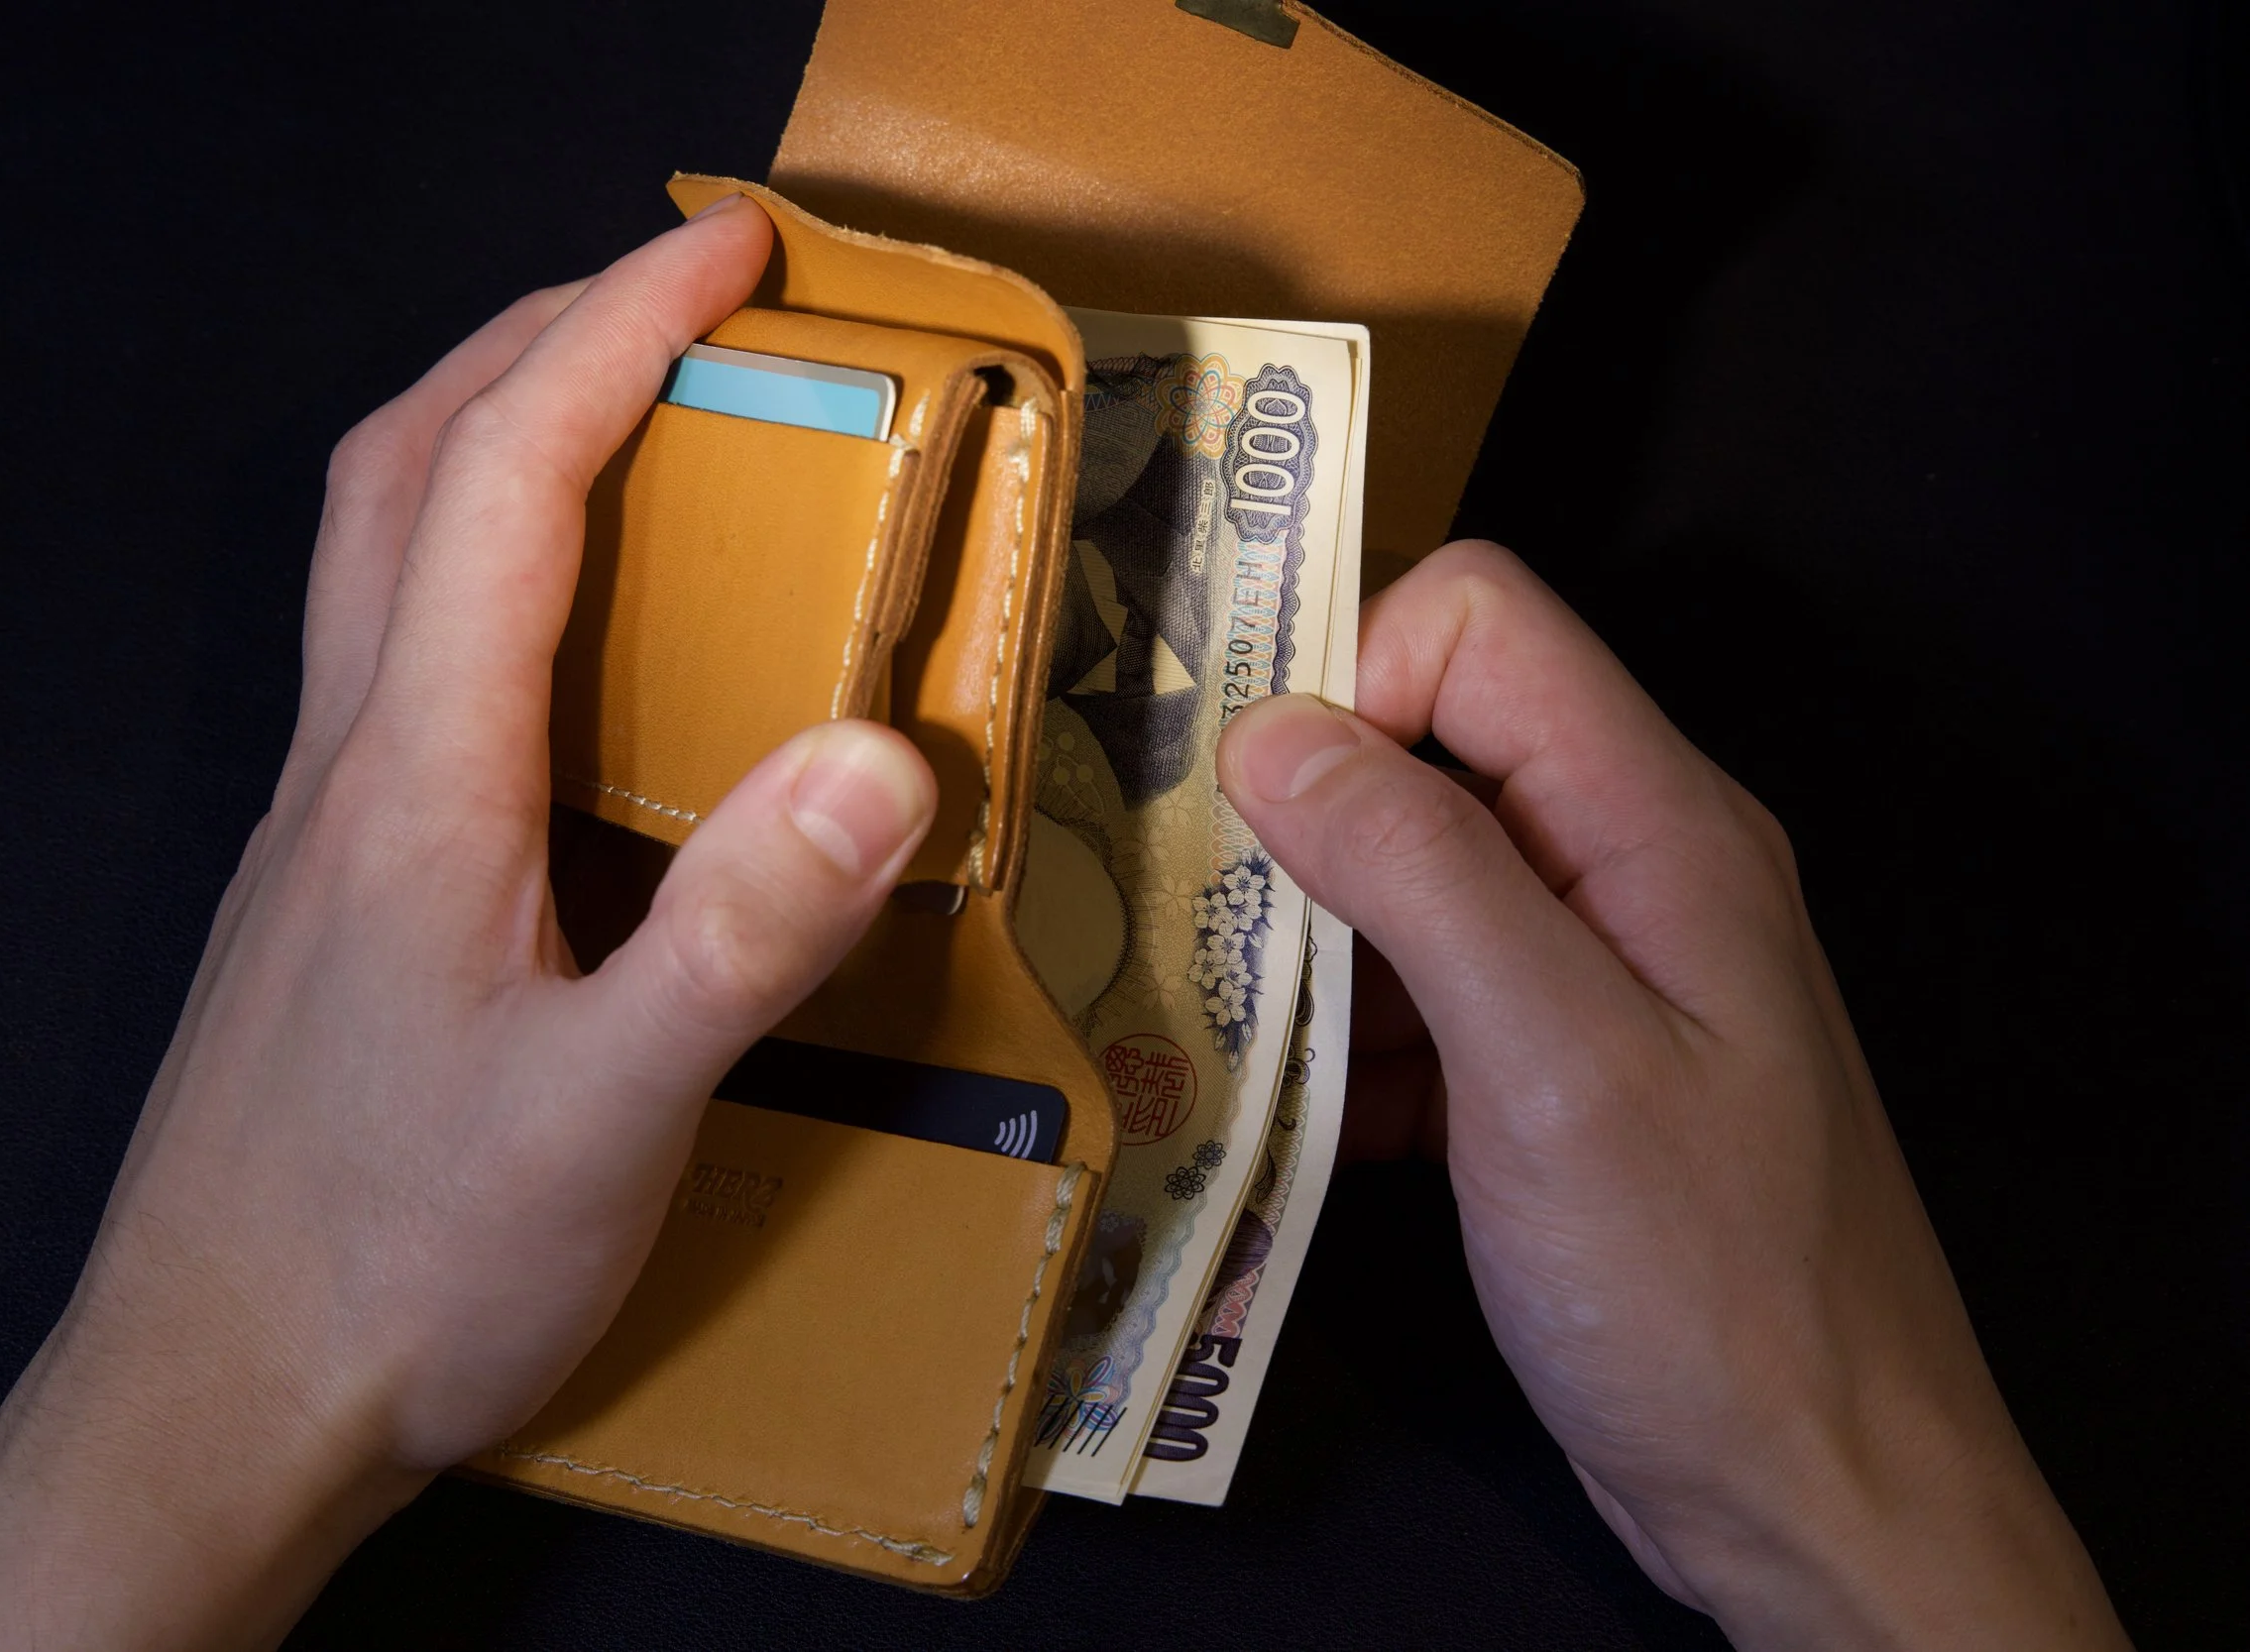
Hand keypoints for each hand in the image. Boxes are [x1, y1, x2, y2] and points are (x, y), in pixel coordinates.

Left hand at [0, 195, 937, 1649]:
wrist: (211, 1402)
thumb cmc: (395, 1267)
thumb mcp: (603, 1119)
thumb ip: (739, 937)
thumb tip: (878, 756)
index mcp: (414, 779)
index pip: (502, 481)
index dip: (614, 331)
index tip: (729, 253)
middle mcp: (348, 768)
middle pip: (398, 471)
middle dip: (532, 337)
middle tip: (676, 301)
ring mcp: (326, 830)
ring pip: (379, 561)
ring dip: (492, 442)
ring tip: (635, 429)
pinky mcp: (336, 896)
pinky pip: (400, 667)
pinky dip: (485, 576)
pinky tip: (576, 667)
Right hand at [1217, 542, 2128, 1649]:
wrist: (1821, 1497)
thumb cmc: (1707, 1286)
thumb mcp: (1554, 1063)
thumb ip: (1419, 872)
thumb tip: (1272, 731)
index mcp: (1656, 822)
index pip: (1480, 624)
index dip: (1350, 673)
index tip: (1240, 798)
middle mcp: (1632, 866)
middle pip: (1433, 740)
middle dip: (1301, 809)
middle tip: (1191, 914)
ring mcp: (1601, 973)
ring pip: (1414, 873)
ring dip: (1308, 938)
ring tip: (1225, 1029)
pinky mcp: (1562, 1073)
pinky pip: (1427, 995)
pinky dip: (1350, 1039)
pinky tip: (1304, 1118)